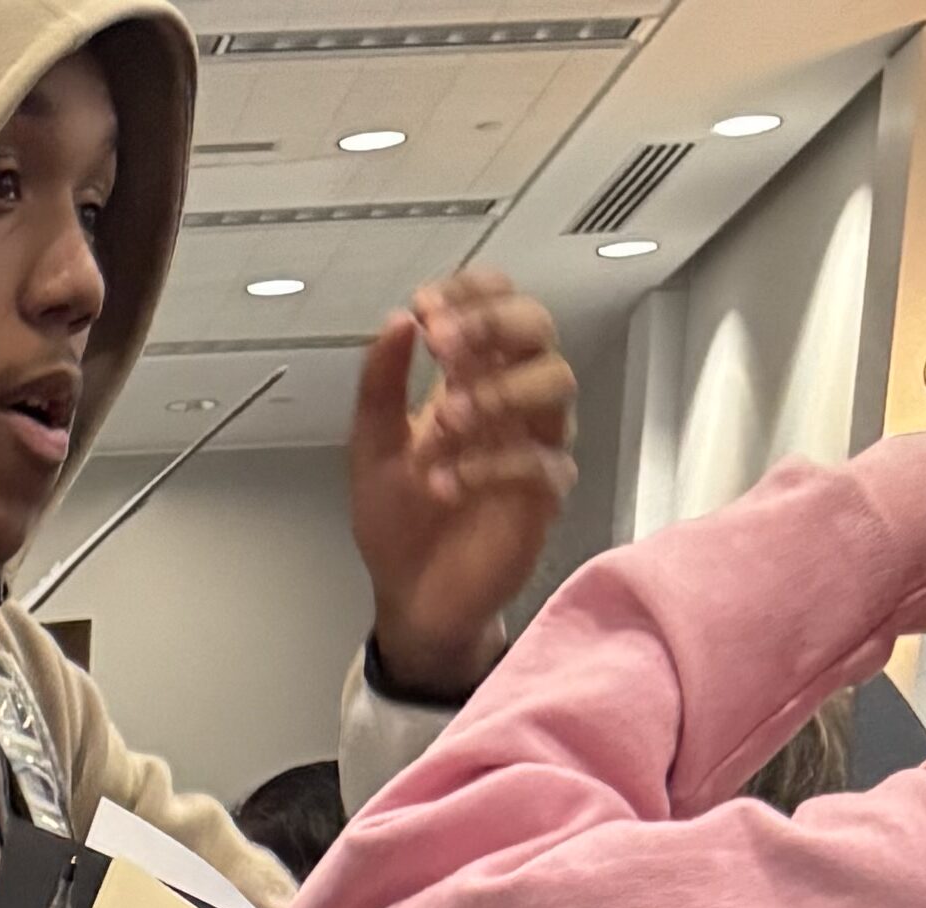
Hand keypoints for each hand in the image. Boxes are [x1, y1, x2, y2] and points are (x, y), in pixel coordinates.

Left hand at [350, 272, 577, 697]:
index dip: (470, 292)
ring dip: (499, 389)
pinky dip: (492, 464)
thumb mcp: (370, 448)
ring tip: (444, 420)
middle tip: (444, 345)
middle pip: (537, 327)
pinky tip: (446, 483)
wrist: (410, 598)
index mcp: (472, 374)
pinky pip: (541, 462)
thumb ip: (380, 386)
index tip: (427, 307)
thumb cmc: (398, 521)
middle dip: (492, 325)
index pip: (495, 302)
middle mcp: (511, 397)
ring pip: (555, 383)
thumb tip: (397, 321)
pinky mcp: (543, 495)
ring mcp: (533, 442)